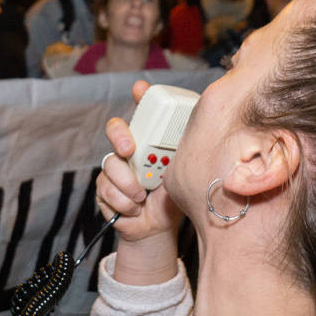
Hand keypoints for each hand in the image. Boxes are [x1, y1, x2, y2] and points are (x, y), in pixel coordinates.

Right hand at [97, 80, 181, 284]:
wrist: (159, 226)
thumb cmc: (174, 196)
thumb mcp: (184, 173)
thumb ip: (190, 153)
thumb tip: (211, 132)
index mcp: (149, 141)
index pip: (143, 113)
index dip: (141, 98)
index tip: (141, 89)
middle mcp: (129, 150)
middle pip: (115, 129)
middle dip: (120, 136)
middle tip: (129, 149)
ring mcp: (114, 169)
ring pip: (110, 164)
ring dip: (128, 183)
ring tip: (142, 197)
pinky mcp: (104, 190)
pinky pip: (107, 191)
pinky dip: (123, 202)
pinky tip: (135, 208)